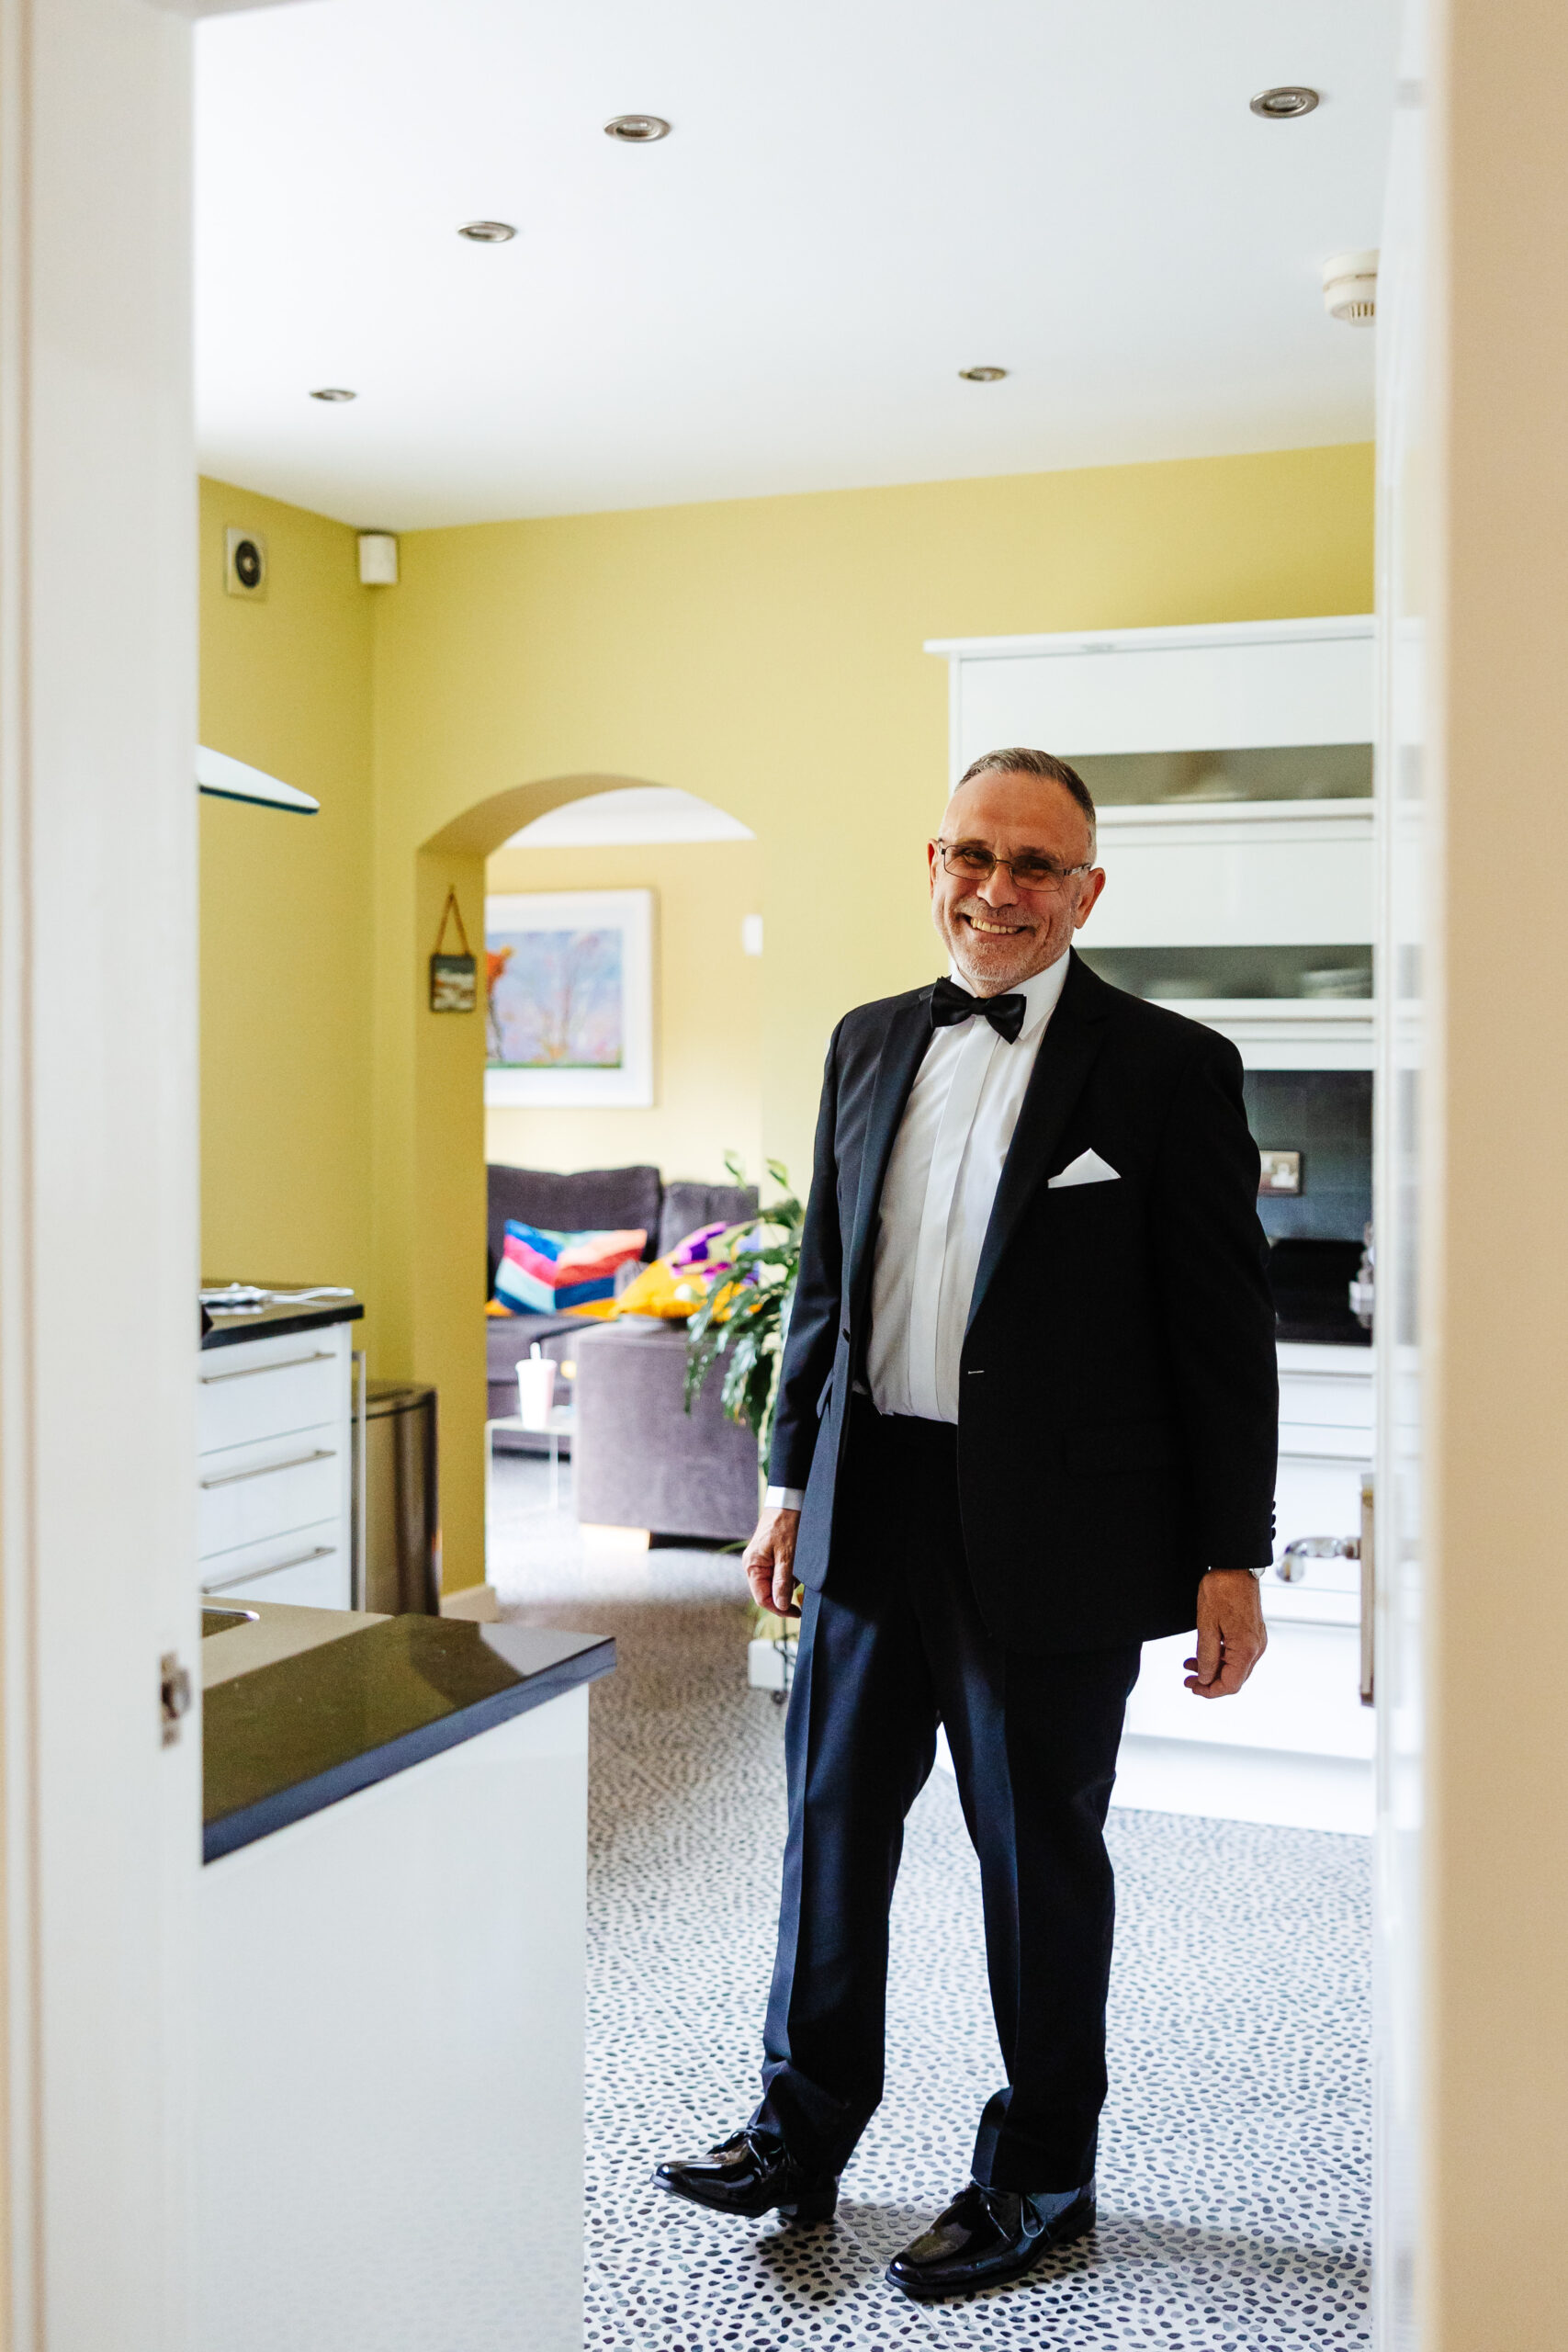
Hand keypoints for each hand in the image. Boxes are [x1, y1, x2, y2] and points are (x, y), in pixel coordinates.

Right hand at [742, 1506, 800, 1616]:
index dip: (780, 1609)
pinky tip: (798, 1564)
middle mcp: (753, 1565)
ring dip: (789, 1583)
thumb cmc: (786, 1524)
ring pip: (775, 1583)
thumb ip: (782, 1582)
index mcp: (752, 1566)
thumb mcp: (788, 1555)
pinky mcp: (769, 1555)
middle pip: (768, 1592)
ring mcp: (760, 1560)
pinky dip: (790, 1573)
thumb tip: (780, 1606)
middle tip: (803, 1594)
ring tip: (801, 1571)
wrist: (788, 1500)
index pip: (763, 1599)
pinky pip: (778, 1572)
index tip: (797, 1612)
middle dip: (786, 1595)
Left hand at [1183, 1570, 1266, 1698]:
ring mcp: (1256, 1640)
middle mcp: (1256, 1648)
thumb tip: (1204, 1679)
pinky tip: (1204, 1653)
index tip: (1192, 1687)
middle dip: (1209, 1682)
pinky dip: (1221, 1657)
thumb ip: (1206, 1655)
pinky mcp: (1252, 1633)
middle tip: (1186, 1679)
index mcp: (1246, 1649)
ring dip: (1213, 1669)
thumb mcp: (1206, 1625)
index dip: (1210, 1691)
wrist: (1236, 1566)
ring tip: (1189, 1666)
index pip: (1231, 1684)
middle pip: (1234, 1678)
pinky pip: (1237, 1654)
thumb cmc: (1221, 1590)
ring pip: (1235, 1666)